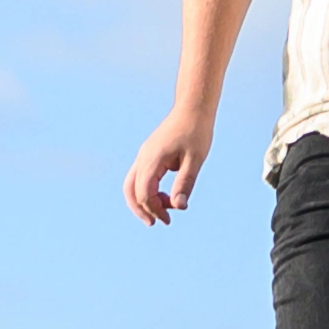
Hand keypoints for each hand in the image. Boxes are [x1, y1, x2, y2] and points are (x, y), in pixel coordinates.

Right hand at [125, 104, 216, 225]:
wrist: (194, 106)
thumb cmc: (196, 131)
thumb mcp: (195, 159)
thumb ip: (185, 183)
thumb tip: (179, 207)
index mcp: (152, 159)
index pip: (144, 193)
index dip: (155, 210)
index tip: (170, 219)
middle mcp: (143, 158)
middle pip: (131, 191)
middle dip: (142, 209)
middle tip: (158, 222)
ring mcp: (144, 155)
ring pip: (132, 184)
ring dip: (143, 200)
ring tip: (163, 210)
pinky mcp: (150, 153)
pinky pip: (141, 177)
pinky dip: (148, 190)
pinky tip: (166, 194)